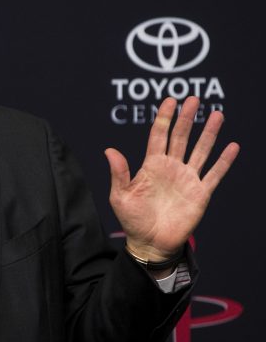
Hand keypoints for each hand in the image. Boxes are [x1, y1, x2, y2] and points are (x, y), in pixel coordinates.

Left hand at [105, 96, 238, 262]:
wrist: (150, 243)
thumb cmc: (133, 220)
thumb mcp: (120, 196)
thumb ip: (119, 173)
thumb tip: (109, 150)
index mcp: (151, 166)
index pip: (158, 136)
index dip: (164, 118)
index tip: (170, 100)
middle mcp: (171, 168)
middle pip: (180, 137)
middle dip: (187, 118)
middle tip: (193, 99)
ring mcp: (187, 179)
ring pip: (200, 150)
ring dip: (209, 133)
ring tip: (217, 114)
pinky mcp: (200, 193)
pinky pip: (215, 174)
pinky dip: (224, 161)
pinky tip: (232, 146)